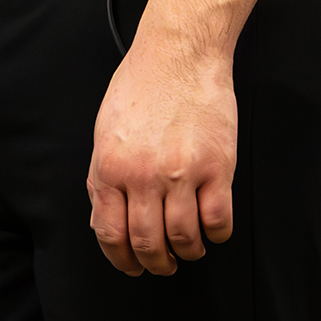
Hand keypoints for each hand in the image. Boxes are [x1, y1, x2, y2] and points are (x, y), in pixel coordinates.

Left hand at [87, 19, 236, 276]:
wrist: (178, 54)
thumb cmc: (140, 87)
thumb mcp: (104, 132)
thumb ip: (103, 177)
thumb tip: (106, 218)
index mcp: (110, 169)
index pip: (110, 233)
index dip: (121, 259)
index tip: (131, 267)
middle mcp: (143, 176)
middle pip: (147, 243)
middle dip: (155, 263)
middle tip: (163, 265)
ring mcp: (182, 173)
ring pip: (184, 238)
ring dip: (187, 252)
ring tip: (189, 249)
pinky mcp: (217, 167)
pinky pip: (217, 220)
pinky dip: (216, 235)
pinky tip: (213, 231)